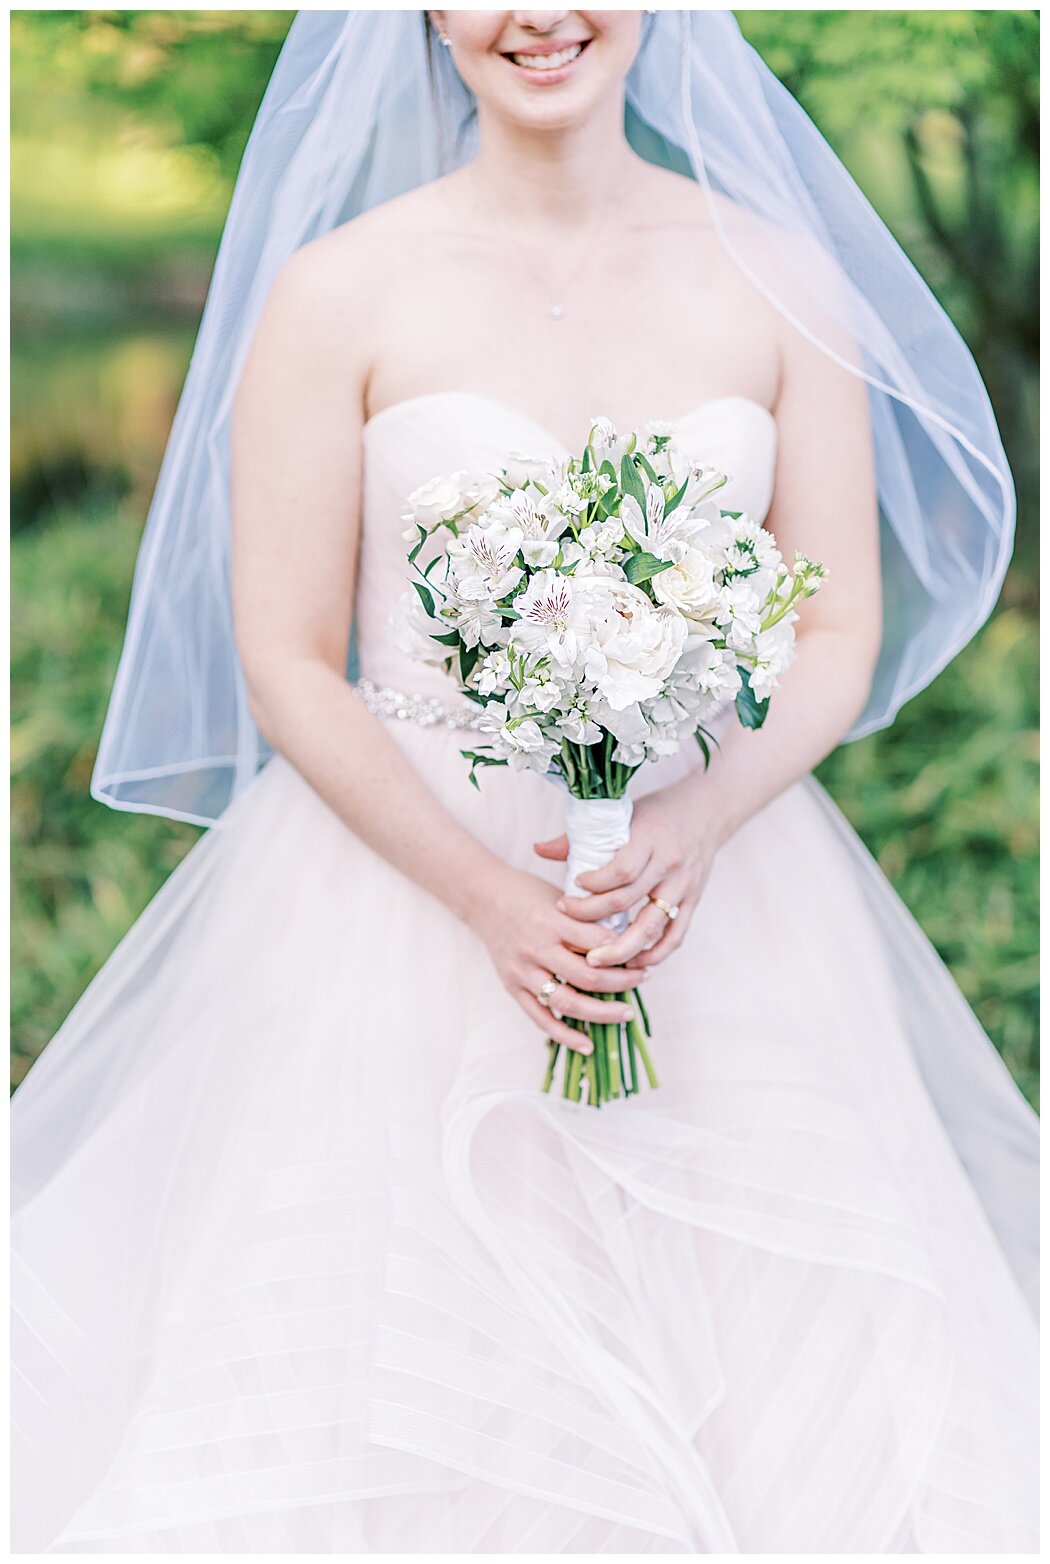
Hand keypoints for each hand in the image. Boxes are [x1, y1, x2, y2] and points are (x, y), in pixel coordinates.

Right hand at [466, 865, 650, 1054]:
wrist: (483, 898)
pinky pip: (540, 1018)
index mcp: (551, 919)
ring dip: (602, 1012)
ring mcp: (522, 971)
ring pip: (567, 1002)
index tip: (642, 954)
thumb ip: (587, 919)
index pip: (597, 942)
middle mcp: (536, 947)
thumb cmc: (527, 893)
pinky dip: (565, 1036)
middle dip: (622, 982)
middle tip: (643, 979)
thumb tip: (627, 940)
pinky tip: (588, 1044)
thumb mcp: (560, 895)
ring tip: (626, 1013)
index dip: (624, 951)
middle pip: (587, 976)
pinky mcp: (512, 987)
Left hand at [533, 782, 721, 972]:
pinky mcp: (694, 900)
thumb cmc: (657, 812)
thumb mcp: (622, 814)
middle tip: (568, 932)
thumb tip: (538, 850)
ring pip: (652, 926)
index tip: (572, 891)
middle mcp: (668, 863)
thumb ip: (582, 837)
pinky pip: (675, 935)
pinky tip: (633, 962)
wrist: (706, 811)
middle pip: (629, 901)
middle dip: (593, 920)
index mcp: (649, 837)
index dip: (594, 886)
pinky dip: (654, 953)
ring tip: (596, 961)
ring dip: (622, 949)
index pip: (621, 869)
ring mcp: (683, 885)